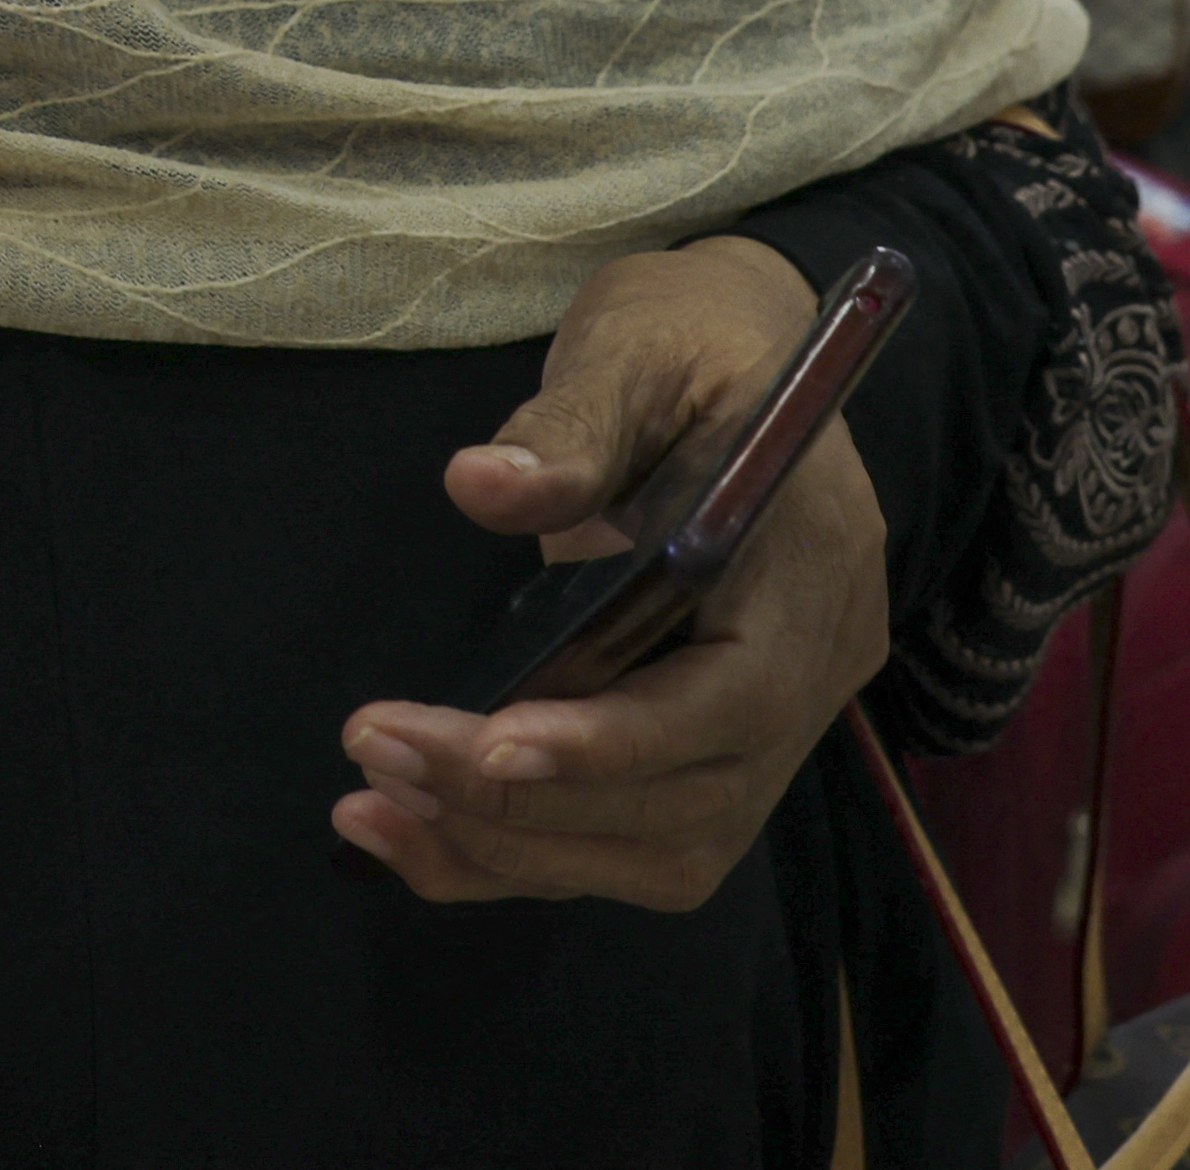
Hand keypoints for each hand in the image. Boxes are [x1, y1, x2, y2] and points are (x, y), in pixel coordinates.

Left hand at [332, 236, 890, 910]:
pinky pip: (634, 838)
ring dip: (513, 847)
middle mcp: (813, 669)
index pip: (732, 699)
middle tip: (379, 748)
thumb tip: (480, 485)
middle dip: (526, 800)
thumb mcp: (633, 345)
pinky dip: (525, 847)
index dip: (613, 742)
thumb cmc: (689, 341)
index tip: (486, 741)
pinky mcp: (719, 748)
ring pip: (661, 849)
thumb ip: (569, 426)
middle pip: (687, 799)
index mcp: (809, 567)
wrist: (740, 354)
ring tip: (377, 803)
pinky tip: (417, 822)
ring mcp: (775, 722)